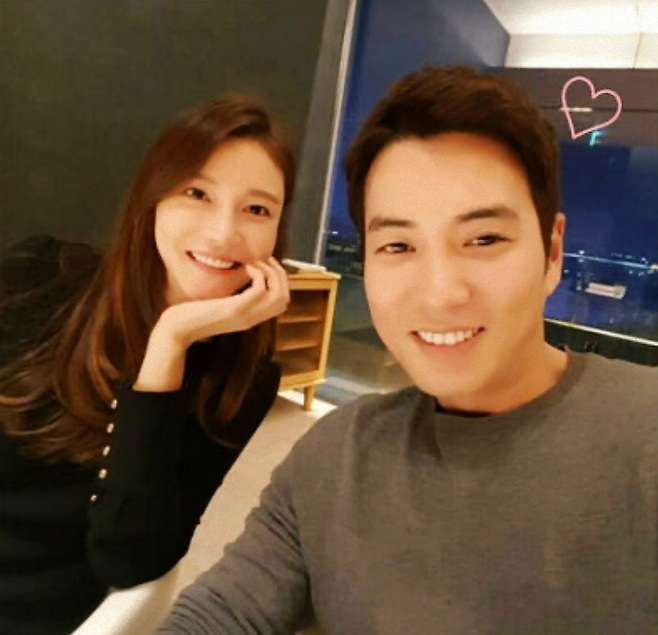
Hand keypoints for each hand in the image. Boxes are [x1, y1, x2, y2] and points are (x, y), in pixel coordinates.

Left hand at [158, 256, 289, 347]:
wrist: (179, 329)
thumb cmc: (194, 316)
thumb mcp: (221, 307)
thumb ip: (235, 298)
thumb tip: (243, 279)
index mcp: (251, 318)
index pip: (282, 302)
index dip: (281, 282)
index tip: (268, 266)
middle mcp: (253, 318)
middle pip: (285, 298)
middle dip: (280, 275)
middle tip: (266, 260)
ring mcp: (246, 315)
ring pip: (279, 295)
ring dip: (272, 273)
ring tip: (257, 263)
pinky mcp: (235, 309)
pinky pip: (260, 289)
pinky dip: (258, 273)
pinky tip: (246, 267)